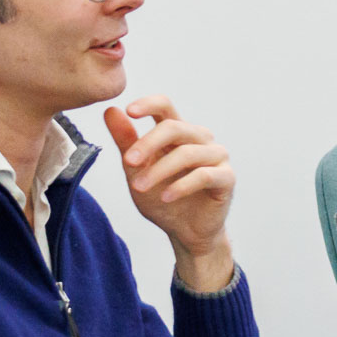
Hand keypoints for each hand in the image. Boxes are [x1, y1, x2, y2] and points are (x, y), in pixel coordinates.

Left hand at [103, 96, 235, 291]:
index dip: (149, 104)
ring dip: (159, 170)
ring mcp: (216, 156)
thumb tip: (110, 111)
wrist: (185, 232)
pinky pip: (204, 175)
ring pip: (187, 153)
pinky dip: (181, 186)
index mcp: (178, 132)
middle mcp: (200, 139)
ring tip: (139, 188)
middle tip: (128, 161)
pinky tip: (165, 197)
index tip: (129, 111)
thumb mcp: (137, 171)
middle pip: (174, 128)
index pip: (165, 106)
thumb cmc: (162, 198)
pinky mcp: (227, 177)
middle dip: (147, 144)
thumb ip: (126, 142)